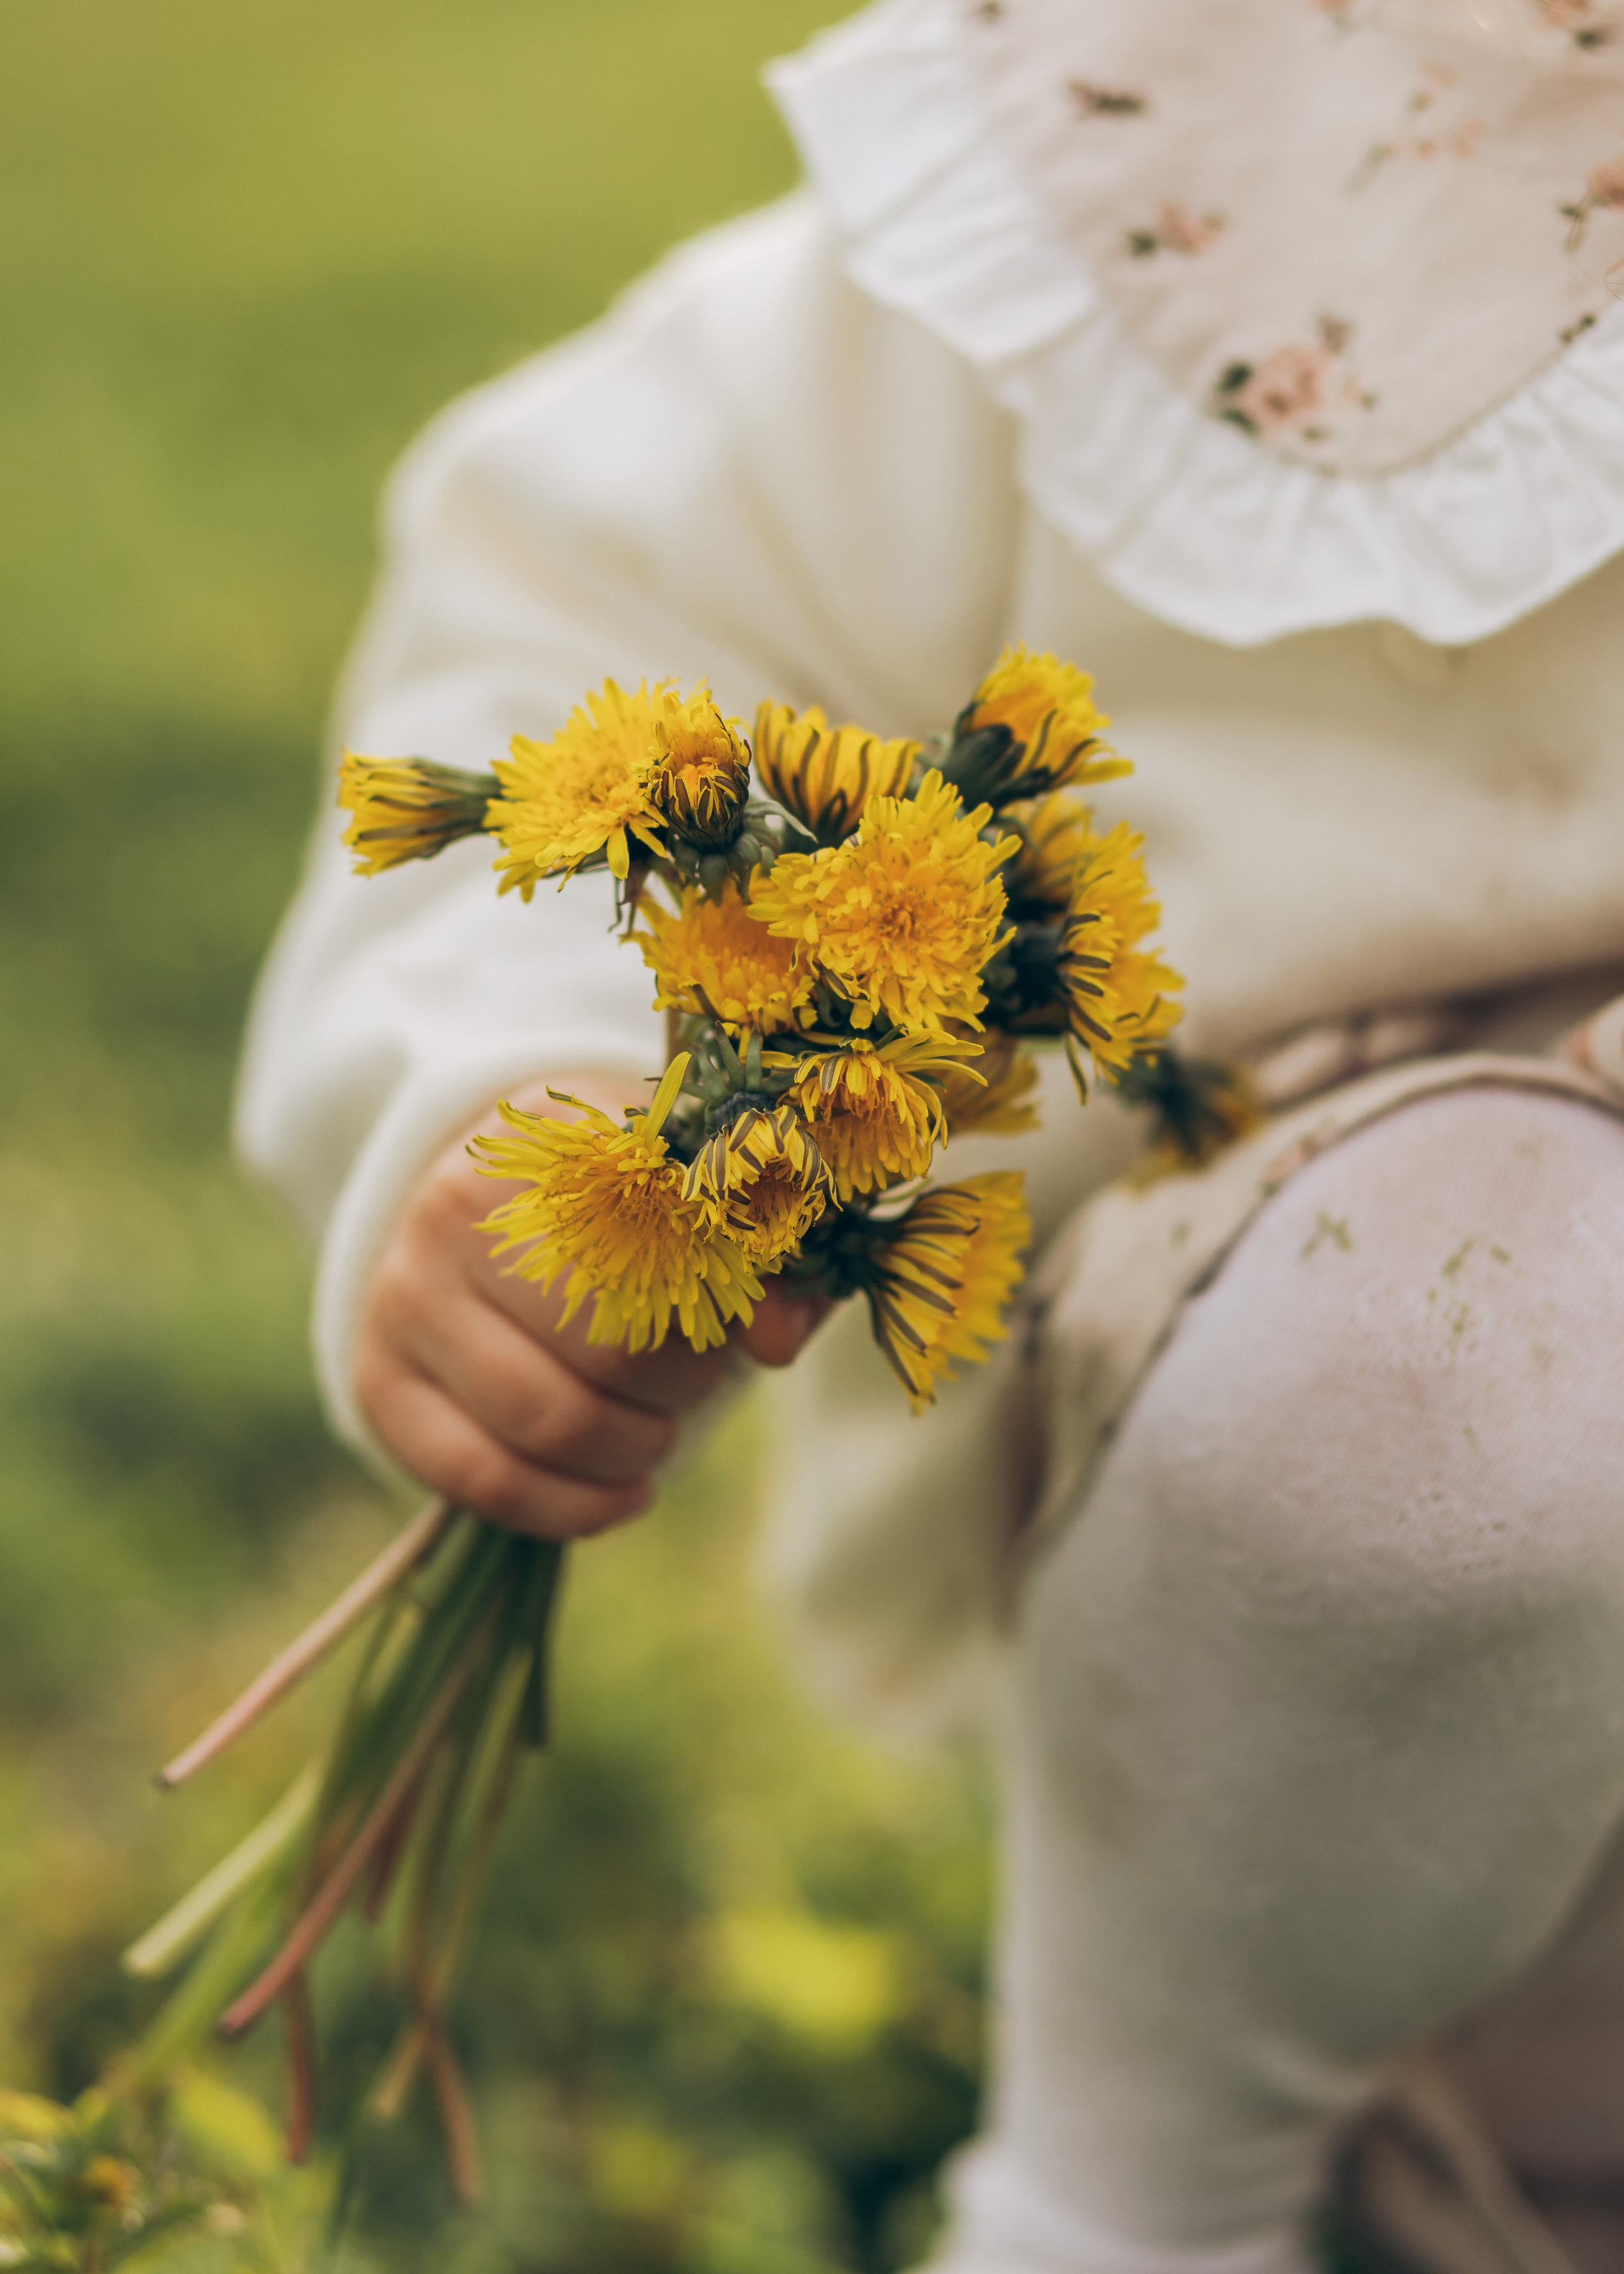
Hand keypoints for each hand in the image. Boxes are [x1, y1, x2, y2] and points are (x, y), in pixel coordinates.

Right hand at [354, 1074, 826, 1538]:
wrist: (485, 1199)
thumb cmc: (615, 1199)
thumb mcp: (689, 1195)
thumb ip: (755, 1256)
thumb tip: (778, 1341)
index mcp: (545, 1146)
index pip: (655, 1258)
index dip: (712, 1318)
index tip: (733, 1332)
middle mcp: (452, 1212)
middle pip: (604, 1351)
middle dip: (677, 1392)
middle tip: (697, 1385)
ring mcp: (402, 1300)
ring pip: (545, 1425)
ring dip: (632, 1454)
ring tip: (658, 1437)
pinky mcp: (379, 1384)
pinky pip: (481, 1480)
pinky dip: (570, 1509)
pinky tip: (623, 1498)